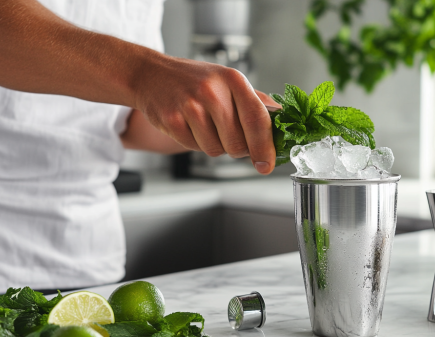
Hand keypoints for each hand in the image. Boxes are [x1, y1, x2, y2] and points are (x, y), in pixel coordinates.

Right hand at [132, 58, 279, 173]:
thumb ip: (256, 102)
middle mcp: (212, 90)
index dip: (265, 146)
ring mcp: (190, 105)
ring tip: (205, 125)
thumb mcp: (228, 81)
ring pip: (216, 150)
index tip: (267, 164)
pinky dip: (195, 143)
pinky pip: (194, 148)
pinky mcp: (171, 119)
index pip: (257, 119)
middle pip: (237, 142)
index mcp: (233, 80)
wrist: (151, 74)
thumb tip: (283, 120)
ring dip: (215, 145)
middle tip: (229, 135)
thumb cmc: (195, 80)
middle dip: (237, 148)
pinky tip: (190, 125)